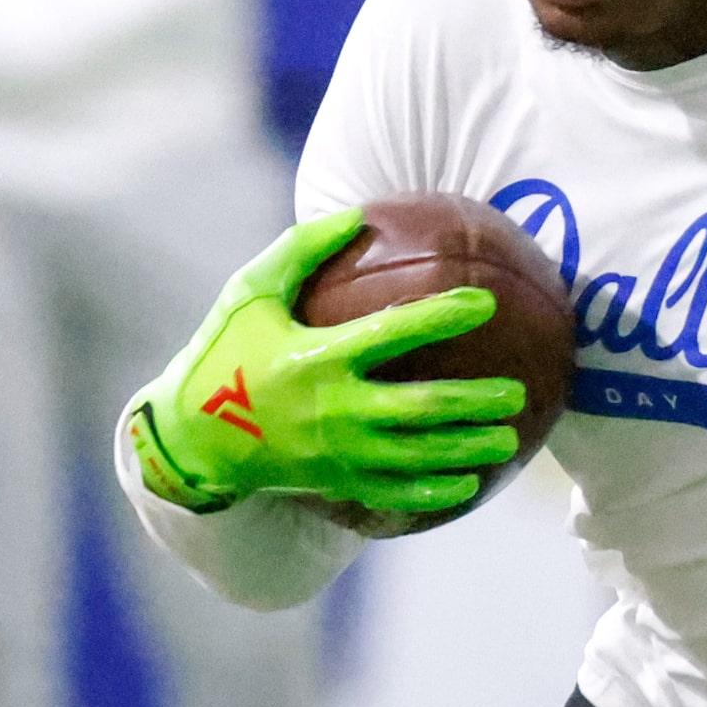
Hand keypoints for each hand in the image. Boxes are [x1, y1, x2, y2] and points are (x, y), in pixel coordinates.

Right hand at [124, 210, 525, 518]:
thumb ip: (301, 250)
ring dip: (468, 449)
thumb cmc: (226, 352)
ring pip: (418, 457)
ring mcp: (336, 453)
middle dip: (475, 402)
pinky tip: (470, 483)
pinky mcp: (334, 483)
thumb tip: (360, 212)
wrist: (191, 435)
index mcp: (317, 356)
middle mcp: (333, 409)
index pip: (394, 332)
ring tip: (508, 439)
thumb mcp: (250, 292)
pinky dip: (435, 491)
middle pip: (421, 409)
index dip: (443, 316)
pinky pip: (396, 493)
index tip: (485, 303)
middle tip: (515, 392)